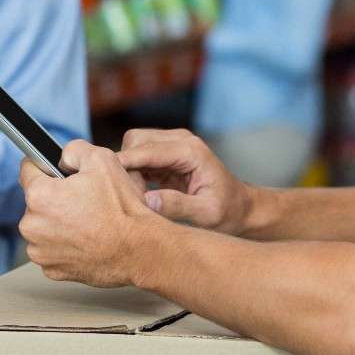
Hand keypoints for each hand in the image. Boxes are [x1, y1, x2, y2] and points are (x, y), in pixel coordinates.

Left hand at [18, 140, 163, 288]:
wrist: (140, 251)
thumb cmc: (123, 210)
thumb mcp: (102, 159)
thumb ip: (73, 149)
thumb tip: (63, 157)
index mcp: (39, 195)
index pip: (27, 170)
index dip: (44, 167)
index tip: (54, 172)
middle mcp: (32, 225)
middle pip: (36, 201)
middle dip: (55, 198)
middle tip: (83, 201)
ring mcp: (40, 251)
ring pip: (43, 227)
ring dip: (58, 223)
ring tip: (87, 222)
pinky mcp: (51, 270)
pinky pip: (52, 249)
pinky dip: (65, 245)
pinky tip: (86, 240)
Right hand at [116, 129, 253, 235]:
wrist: (241, 207)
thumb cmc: (228, 211)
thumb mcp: (207, 214)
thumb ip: (178, 206)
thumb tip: (147, 199)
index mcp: (190, 150)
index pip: (146, 149)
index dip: (125, 166)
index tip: (113, 188)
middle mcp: (180, 140)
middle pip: (134, 141)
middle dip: (126, 167)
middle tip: (133, 197)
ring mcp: (172, 145)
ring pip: (133, 147)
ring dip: (129, 171)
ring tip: (140, 198)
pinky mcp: (166, 155)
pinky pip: (138, 157)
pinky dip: (134, 173)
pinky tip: (142, 194)